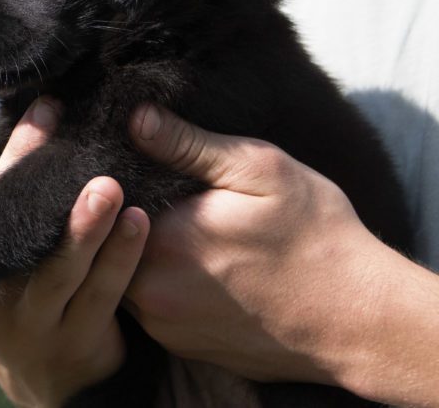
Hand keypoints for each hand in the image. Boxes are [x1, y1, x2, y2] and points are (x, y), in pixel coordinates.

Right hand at [0, 90, 149, 407]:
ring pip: (54, 266)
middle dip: (21, 162)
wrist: (46, 371)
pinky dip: (120, 255)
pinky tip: (138, 220)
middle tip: (49, 113)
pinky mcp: (69, 340)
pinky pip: (99, 293)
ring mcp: (22, 319)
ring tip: (105, 185)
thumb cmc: (16, 279)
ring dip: (82, 224)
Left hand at [125, 104, 438, 405]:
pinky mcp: (179, 346)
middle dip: (118, 217)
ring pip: (123, 275)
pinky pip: (148, 305)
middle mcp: (149, 292)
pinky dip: (158, 282)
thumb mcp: (258, 170)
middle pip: (108, 244)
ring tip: (173, 226)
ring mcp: (162, 325)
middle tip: (151, 194)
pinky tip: (192, 263)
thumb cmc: (315, 237)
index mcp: (161, 243)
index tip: (125, 164)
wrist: (359, 320)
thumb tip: (135, 118)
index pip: (104, 205)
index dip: (110, 182)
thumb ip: (187, 144)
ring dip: (137, 251)